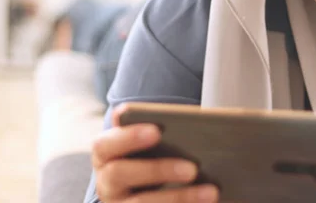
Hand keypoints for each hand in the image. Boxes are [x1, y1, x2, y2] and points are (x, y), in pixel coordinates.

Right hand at [92, 106, 218, 202]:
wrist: (151, 188)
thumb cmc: (153, 155)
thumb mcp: (151, 144)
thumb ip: (158, 130)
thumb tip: (189, 121)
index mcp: (105, 153)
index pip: (104, 144)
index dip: (129, 136)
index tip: (157, 131)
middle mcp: (105, 182)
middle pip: (120, 174)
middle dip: (157, 169)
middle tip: (193, 168)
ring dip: (179, 197)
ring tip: (211, 191)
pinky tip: (207, 200)